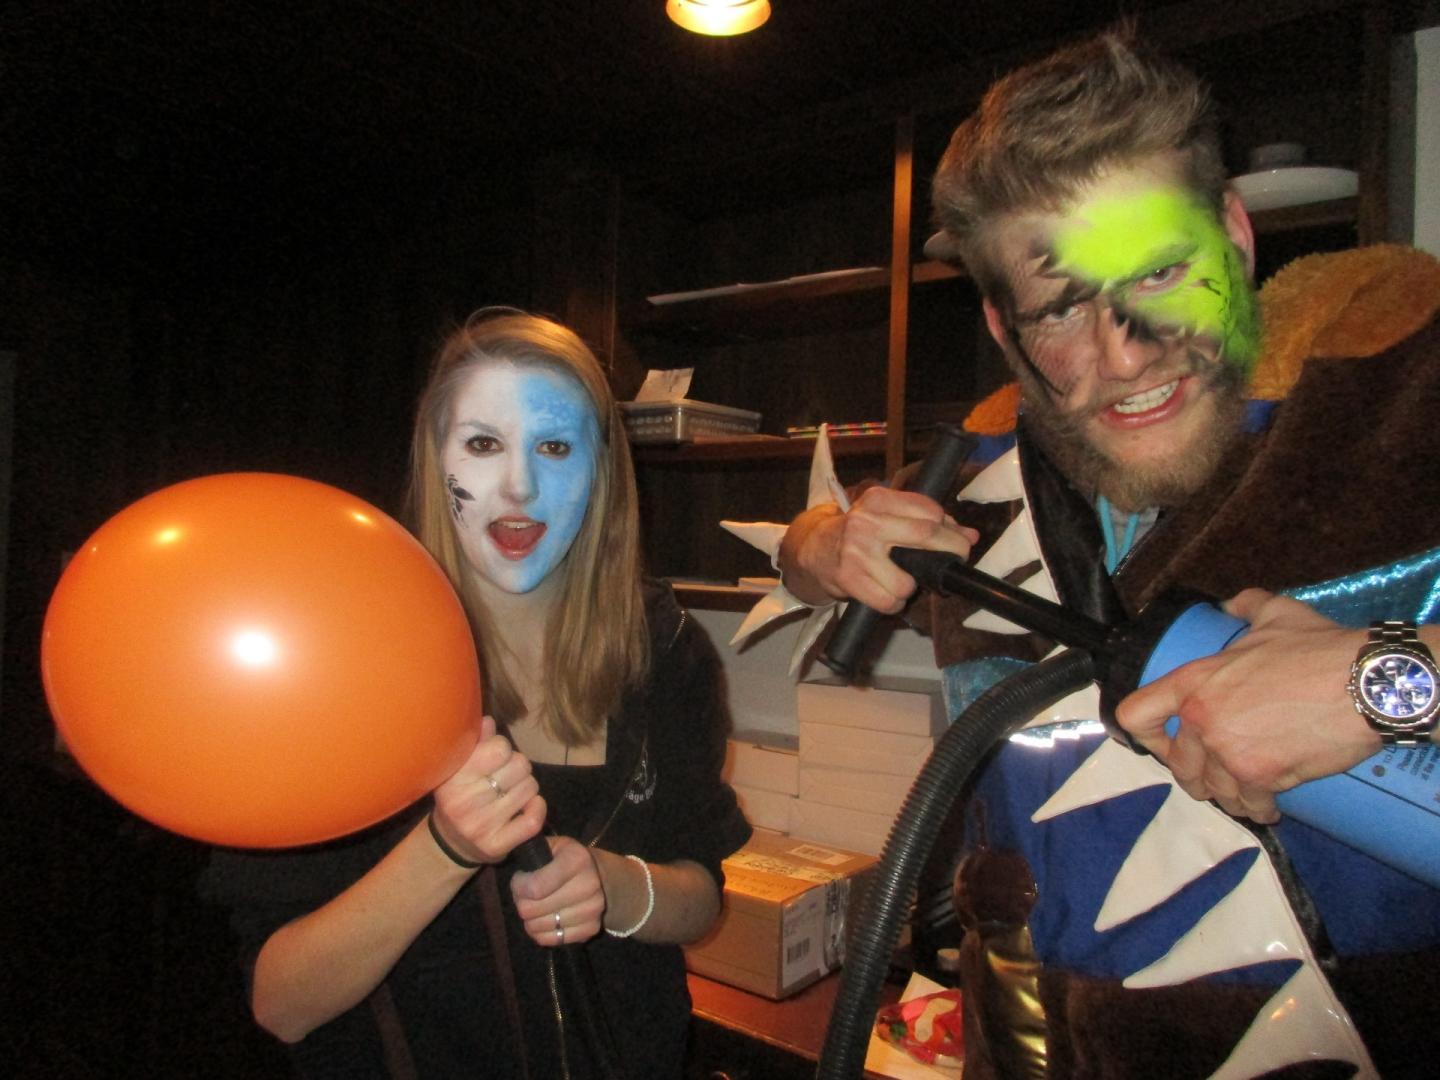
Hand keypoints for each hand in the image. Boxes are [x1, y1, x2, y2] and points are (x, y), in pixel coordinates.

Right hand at [430, 716, 545, 865]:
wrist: (452, 842)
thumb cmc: (461, 794)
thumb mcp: (460, 767)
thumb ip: (476, 743)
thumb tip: (488, 721)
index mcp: (453, 778)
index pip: (499, 749)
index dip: (503, 749)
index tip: (496, 757)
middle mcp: (464, 803)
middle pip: (520, 766)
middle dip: (519, 767)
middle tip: (508, 776)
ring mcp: (480, 826)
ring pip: (529, 789)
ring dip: (527, 787)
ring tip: (513, 791)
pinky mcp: (496, 846)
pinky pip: (533, 819)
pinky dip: (537, 808)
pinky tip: (526, 806)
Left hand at [510, 836, 605, 946]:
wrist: (597, 876)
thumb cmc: (564, 860)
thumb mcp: (552, 845)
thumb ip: (533, 849)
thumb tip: (513, 851)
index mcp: (578, 859)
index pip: (534, 887)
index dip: (518, 887)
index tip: (519, 880)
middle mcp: (590, 884)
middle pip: (532, 910)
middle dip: (522, 903)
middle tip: (526, 895)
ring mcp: (593, 909)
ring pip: (538, 927)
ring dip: (530, 919)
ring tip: (536, 906)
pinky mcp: (592, 929)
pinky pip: (550, 940)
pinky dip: (541, 933)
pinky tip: (545, 919)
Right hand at [782, 488, 977, 612]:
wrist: (814, 549)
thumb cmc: (860, 533)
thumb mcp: (888, 516)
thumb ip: (928, 522)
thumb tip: (970, 536)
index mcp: (877, 499)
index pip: (930, 511)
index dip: (950, 529)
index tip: (955, 539)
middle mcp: (865, 521)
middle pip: (927, 536)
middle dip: (950, 552)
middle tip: (953, 561)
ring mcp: (856, 551)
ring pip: (908, 582)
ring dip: (910, 588)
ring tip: (900, 581)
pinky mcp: (848, 578)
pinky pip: (889, 601)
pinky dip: (893, 603)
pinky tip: (885, 594)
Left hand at [1114, 589, 1377, 823]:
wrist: (1366, 683)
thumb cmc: (1320, 649)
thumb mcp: (1275, 615)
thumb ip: (1245, 607)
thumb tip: (1230, 606)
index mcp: (1194, 682)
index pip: (1135, 715)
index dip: (1145, 734)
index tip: (1163, 742)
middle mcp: (1202, 720)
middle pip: (1178, 766)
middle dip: (1198, 774)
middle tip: (1218, 772)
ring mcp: (1229, 752)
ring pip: (1213, 791)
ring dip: (1229, 796)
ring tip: (1244, 792)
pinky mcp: (1261, 777)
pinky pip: (1249, 805)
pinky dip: (1259, 810)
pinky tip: (1268, 807)